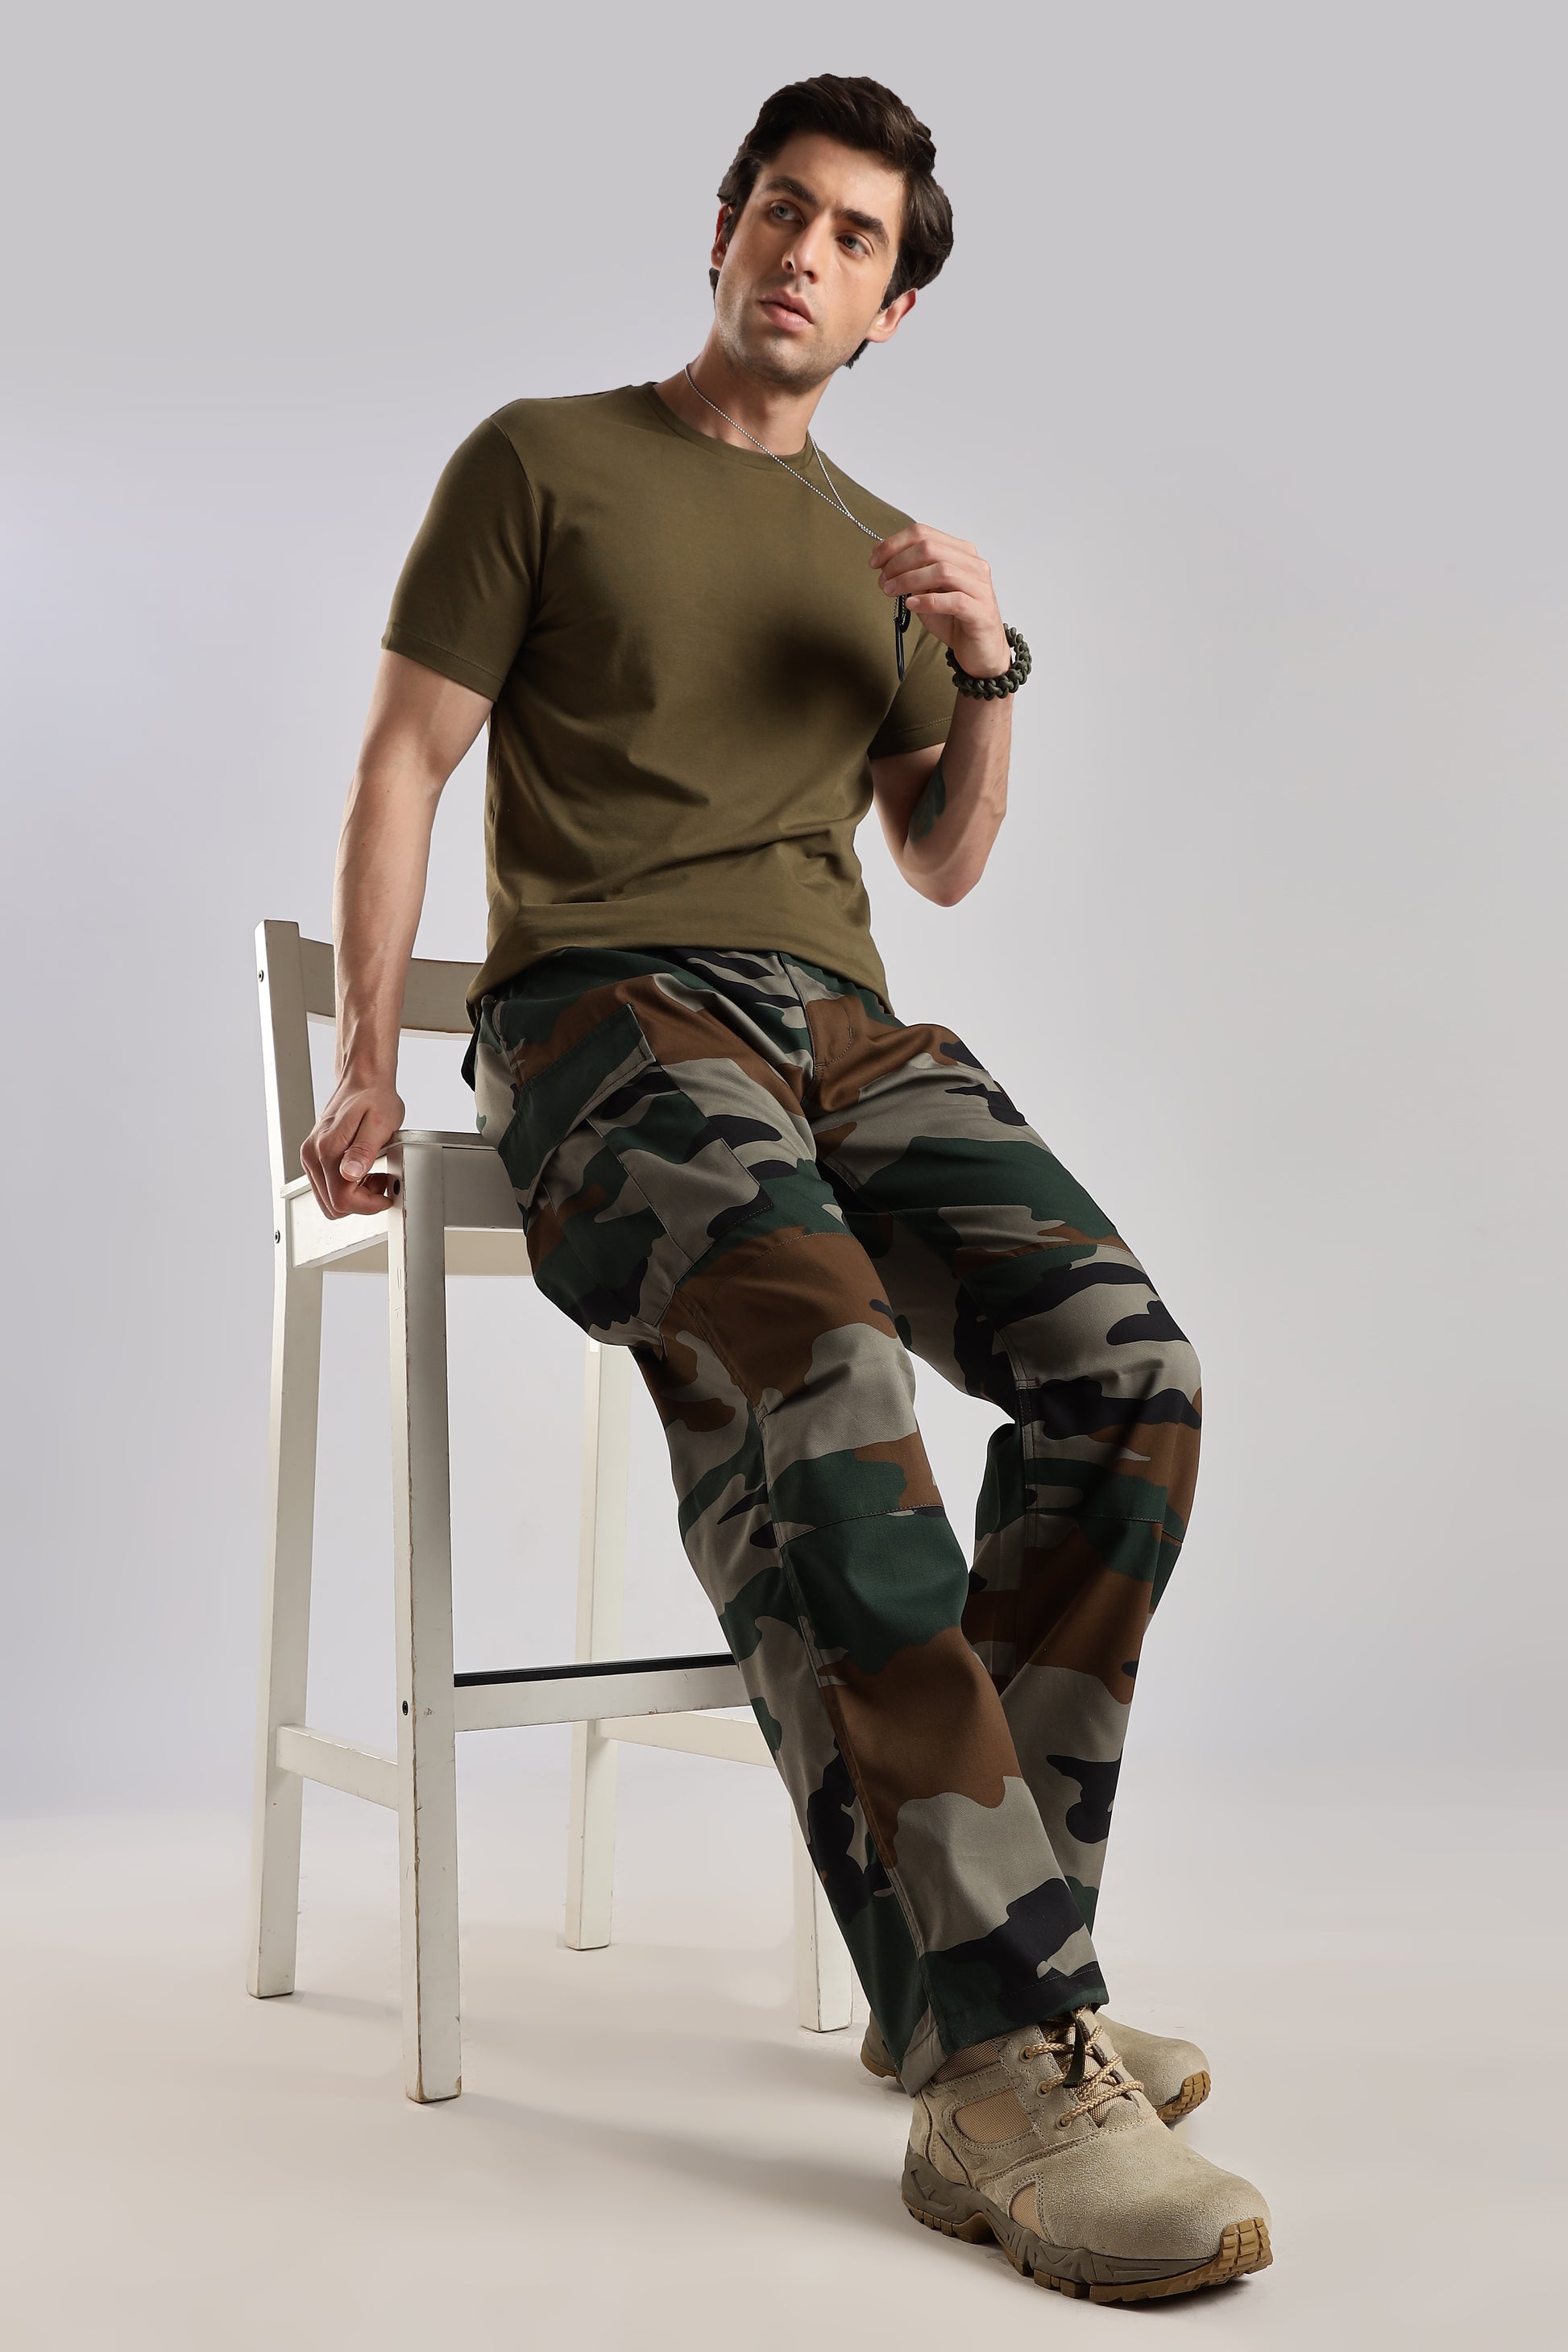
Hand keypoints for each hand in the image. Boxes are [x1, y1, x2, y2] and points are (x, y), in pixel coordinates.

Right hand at [301, 1067, 404, 1216]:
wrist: (362, 1081)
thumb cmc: (374, 1098)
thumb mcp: (380, 1123)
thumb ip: (364, 1150)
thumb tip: (351, 1174)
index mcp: (328, 1149)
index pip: (342, 1199)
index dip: (367, 1205)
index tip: (384, 1195)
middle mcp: (313, 1154)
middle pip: (333, 1205)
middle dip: (361, 1202)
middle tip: (379, 1180)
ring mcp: (311, 1156)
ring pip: (328, 1200)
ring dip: (353, 1195)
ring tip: (372, 1174)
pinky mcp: (314, 1157)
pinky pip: (327, 1187)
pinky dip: (346, 1187)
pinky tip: (361, 1170)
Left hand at [870, 525, 1009, 678]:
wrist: (979, 650)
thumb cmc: (953, 619)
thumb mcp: (925, 590)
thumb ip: (909, 571)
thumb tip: (881, 553)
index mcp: (960, 552)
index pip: (924, 533)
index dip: (894, 544)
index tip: (875, 561)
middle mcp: (973, 565)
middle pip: (930, 547)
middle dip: (898, 562)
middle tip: (883, 580)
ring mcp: (979, 587)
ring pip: (941, 571)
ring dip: (909, 579)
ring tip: (891, 592)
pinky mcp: (980, 611)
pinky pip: (953, 600)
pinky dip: (927, 601)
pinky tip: (911, 605)